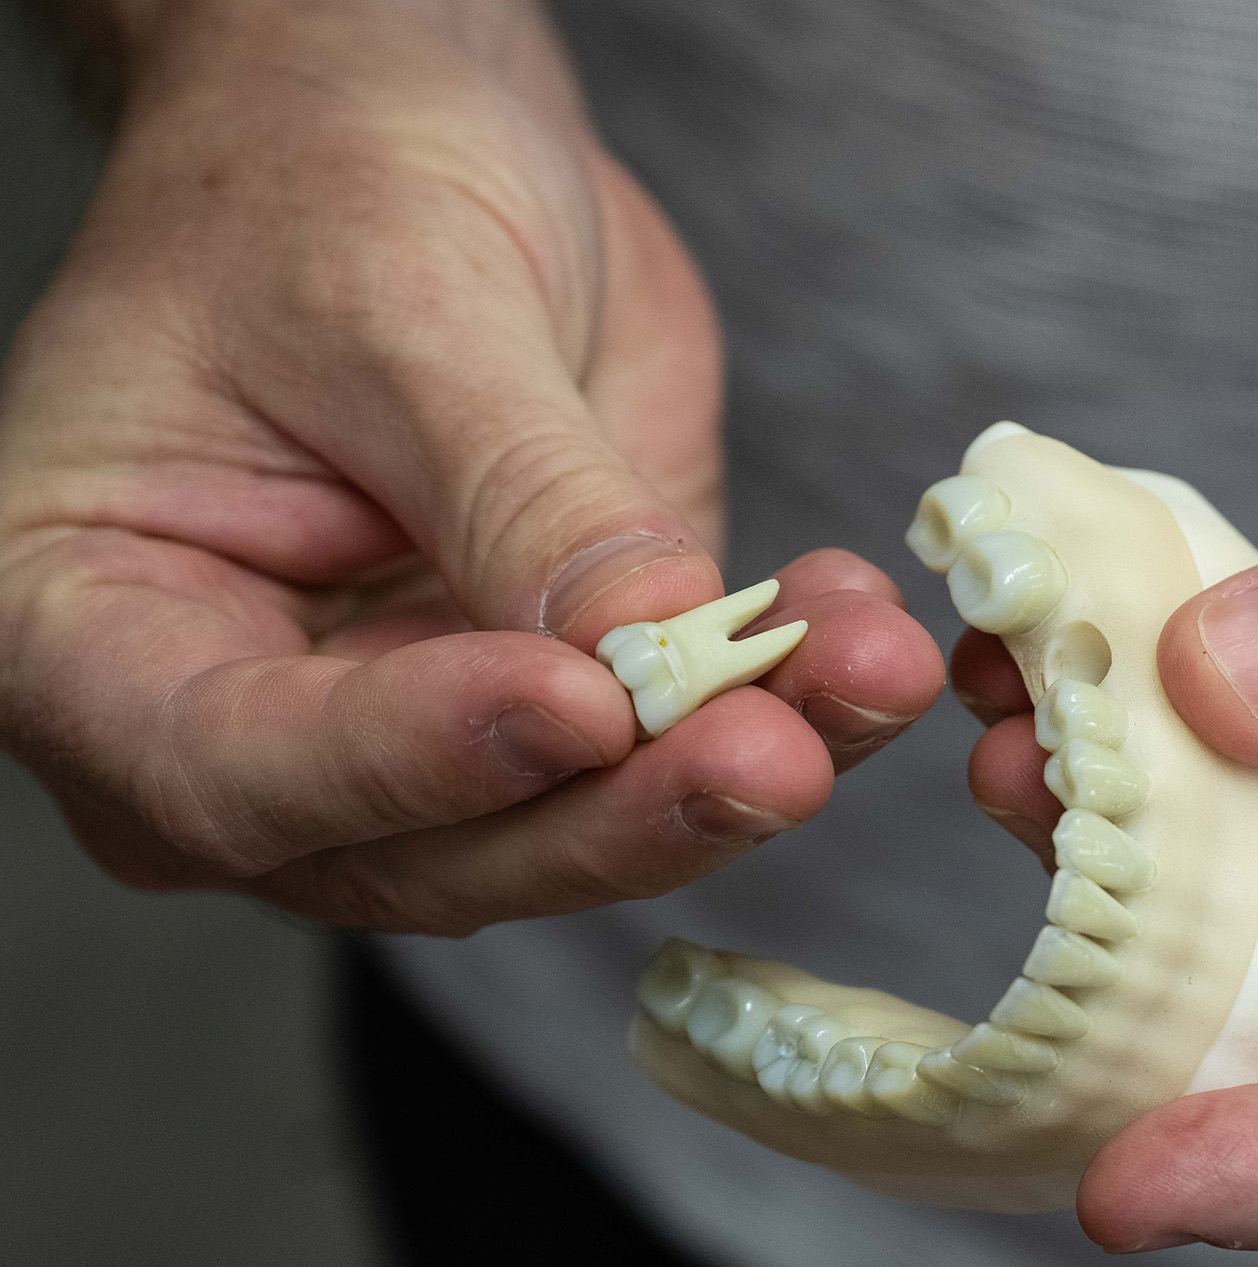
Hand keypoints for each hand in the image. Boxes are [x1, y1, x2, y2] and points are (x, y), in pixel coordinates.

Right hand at [0, 1, 942, 933]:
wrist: (408, 134)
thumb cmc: (320, 177)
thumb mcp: (400, 304)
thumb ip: (511, 494)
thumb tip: (629, 653)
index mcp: (100, 633)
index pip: (240, 770)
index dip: (415, 759)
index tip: (573, 706)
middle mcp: (254, 723)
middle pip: (433, 848)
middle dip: (620, 806)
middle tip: (770, 752)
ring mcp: (420, 727)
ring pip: (579, 822)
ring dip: (735, 762)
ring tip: (863, 676)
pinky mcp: (564, 693)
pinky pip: (675, 742)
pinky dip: (787, 705)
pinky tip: (865, 642)